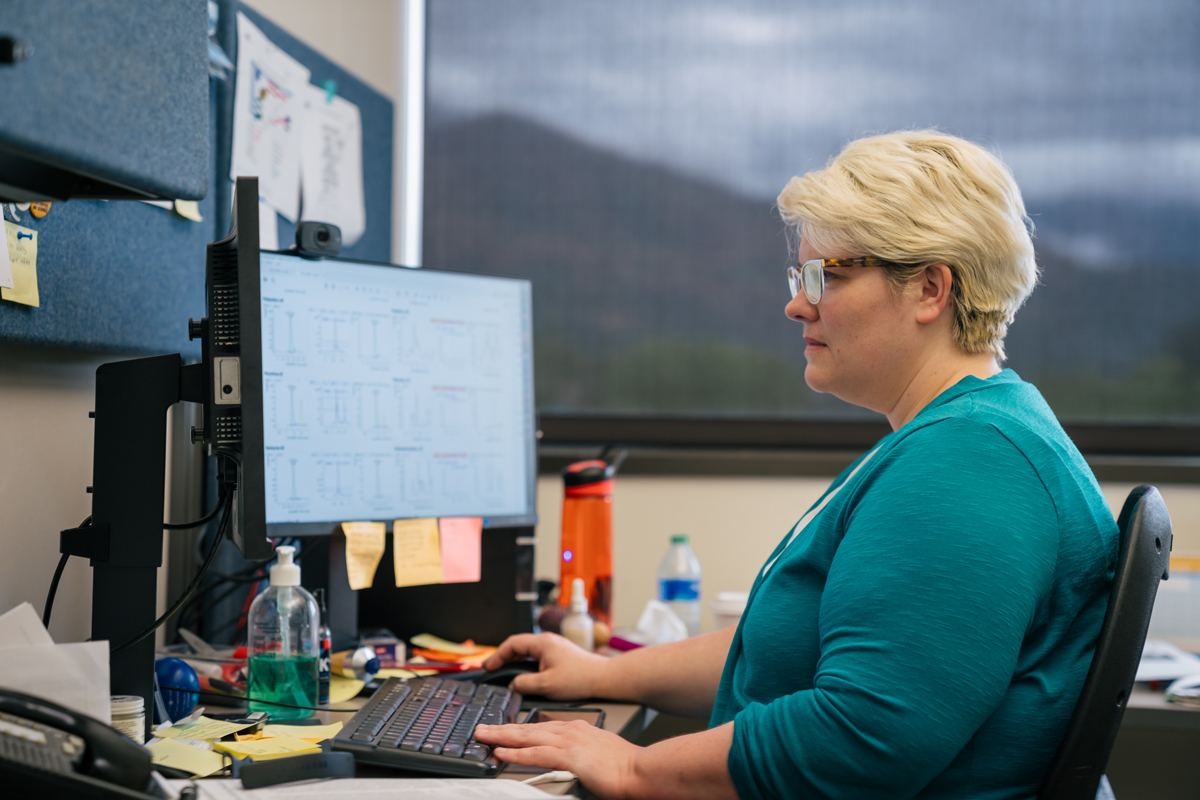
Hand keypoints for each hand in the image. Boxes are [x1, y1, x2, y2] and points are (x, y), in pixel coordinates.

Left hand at [475, 720, 640, 799]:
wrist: (642, 769)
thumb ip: (583, 754)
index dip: (520, 729)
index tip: (505, 730)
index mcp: (578, 729)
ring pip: (527, 737)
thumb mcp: (601, 752)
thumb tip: (575, 763)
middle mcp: (571, 730)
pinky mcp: (570, 756)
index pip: (541, 726)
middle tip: (483, 728)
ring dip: (502, 736)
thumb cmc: (627, 766)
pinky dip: (516, 754)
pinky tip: (501, 753)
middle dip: (504, 728)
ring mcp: (569, 741)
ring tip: (483, 736)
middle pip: (529, 728)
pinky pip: (536, 754)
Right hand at [482, 632, 608, 699]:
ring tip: (503, 670)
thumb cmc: (579, 679)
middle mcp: (547, 641)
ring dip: (514, 659)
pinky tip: (523, 672)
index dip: (497, 655)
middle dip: (503, 656)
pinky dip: (526, 662)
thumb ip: (525, 684)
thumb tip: (513, 684)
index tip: (488, 666)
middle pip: (519, 645)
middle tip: (491, 667)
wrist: (602, 678)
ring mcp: (554, 647)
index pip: (512, 643)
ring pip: (528, 650)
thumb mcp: (546, 685)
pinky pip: (537, 655)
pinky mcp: (559, 654)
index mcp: (542, 643)